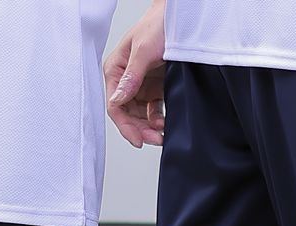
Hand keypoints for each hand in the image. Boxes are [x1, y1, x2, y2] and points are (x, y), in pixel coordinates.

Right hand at [104, 1, 165, 147]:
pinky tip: (164, 123)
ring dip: (149, 127)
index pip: (115, 106)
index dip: (126, 126)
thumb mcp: (143, 50)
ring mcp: (140, 85)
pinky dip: (157, 119)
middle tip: (154, 139)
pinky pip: (153, 110)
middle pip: (127, 115)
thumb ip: (131, 77)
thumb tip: (118, 100)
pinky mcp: (154, 87)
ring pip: (140, 116)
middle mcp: (126, 80)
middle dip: (140, 129)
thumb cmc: (158, 24)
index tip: (138, 139)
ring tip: (161, 133)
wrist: (179, 16)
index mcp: (116, 70)